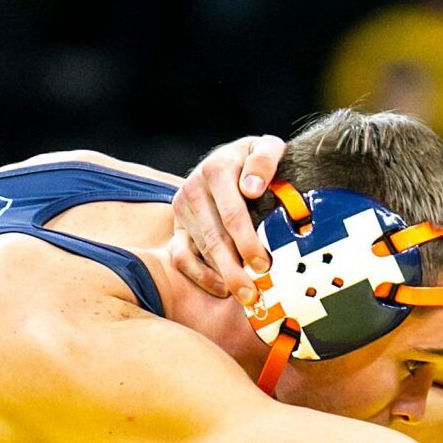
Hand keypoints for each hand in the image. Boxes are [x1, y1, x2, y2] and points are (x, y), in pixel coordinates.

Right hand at [170, 134, 284, 305]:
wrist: (228, 159)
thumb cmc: (253, 159)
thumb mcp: (266, 147)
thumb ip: (264, 161)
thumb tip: (252, 188)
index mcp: (216, 169)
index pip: (231, 212)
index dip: (247, 241)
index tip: (263, 264)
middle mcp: (194, 188)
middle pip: (215, 237)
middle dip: (234, 269)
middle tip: (253, 293)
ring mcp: (183, 209)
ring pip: (201, 249)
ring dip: (222, 275)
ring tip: (245, 295)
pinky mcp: (177, 226)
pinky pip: (181, 257)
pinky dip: (200, 276)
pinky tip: (221, 288)